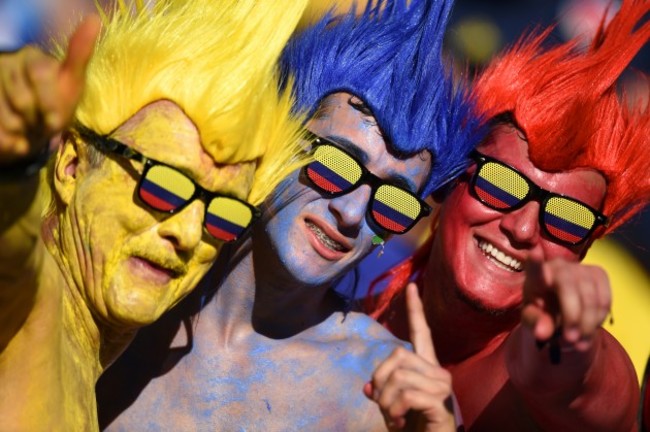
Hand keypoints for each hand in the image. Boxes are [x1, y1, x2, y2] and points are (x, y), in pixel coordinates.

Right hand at [0, 15, 99, 162]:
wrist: (35, 125)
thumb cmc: (58, 100)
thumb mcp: (73, 80)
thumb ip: (80, 52)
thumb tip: (93, 19)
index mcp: (31, 58)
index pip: (40, 75)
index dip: (50, 102)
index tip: (56, 122)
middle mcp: (7, 65)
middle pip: (23, 101)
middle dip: (38, 119)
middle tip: (45, 122)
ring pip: (7, 118)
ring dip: (24, 132)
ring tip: (31, 128)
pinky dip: (9, 143)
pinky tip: (18, 143)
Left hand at [364, 283, 455, 431]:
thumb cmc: (413, 427)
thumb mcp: (391, 406)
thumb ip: (381, 391)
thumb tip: (368, 387)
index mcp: (426, 368)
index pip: (421, 333)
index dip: (415, 310)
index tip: (411, 286)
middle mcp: (437, 372)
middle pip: (397, 355)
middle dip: (380, 380)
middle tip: (382, 405)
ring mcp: (442, 387)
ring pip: (398, 376)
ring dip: (385, 401)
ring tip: (391, 416)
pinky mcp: (440, 403)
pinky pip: (406, 395)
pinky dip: (393, 411)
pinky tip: (397, 422)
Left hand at [521, 258, 610, 351]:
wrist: (562, 309)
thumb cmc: (542, 312)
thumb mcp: (534, 321)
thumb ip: (536, 324)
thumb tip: (543, 333)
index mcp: (535, 277)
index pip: (534, 268)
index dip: (535, 261)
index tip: (534, 252)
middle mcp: (557, 266)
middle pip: (568, 287)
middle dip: (572, 316)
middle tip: (570, 340)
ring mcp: (579, 268)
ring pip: (590, 296)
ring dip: (587, 324)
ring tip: (579, 343)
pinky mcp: (598, 273)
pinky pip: (604, 299)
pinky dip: (599, 319)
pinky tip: (589, 329)